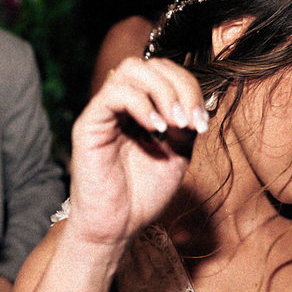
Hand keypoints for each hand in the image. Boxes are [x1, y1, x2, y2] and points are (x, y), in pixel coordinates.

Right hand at [68, 57, 207, 248]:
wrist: (119, 226)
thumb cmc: (143, 195)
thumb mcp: (177, 155)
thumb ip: (185, 125)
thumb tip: (197, 101)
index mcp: (144, 109)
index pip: (167, 74)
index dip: (189, 88)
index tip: (202, 123)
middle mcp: (123, 104)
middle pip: (151, 65)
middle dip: (180, 86)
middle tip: (190, 121)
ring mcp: (105, 111)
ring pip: (132, 69)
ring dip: (162, 91)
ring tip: (175, 123)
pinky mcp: (89, 124)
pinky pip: (114, 94)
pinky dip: (141, 104)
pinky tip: (156, 129)